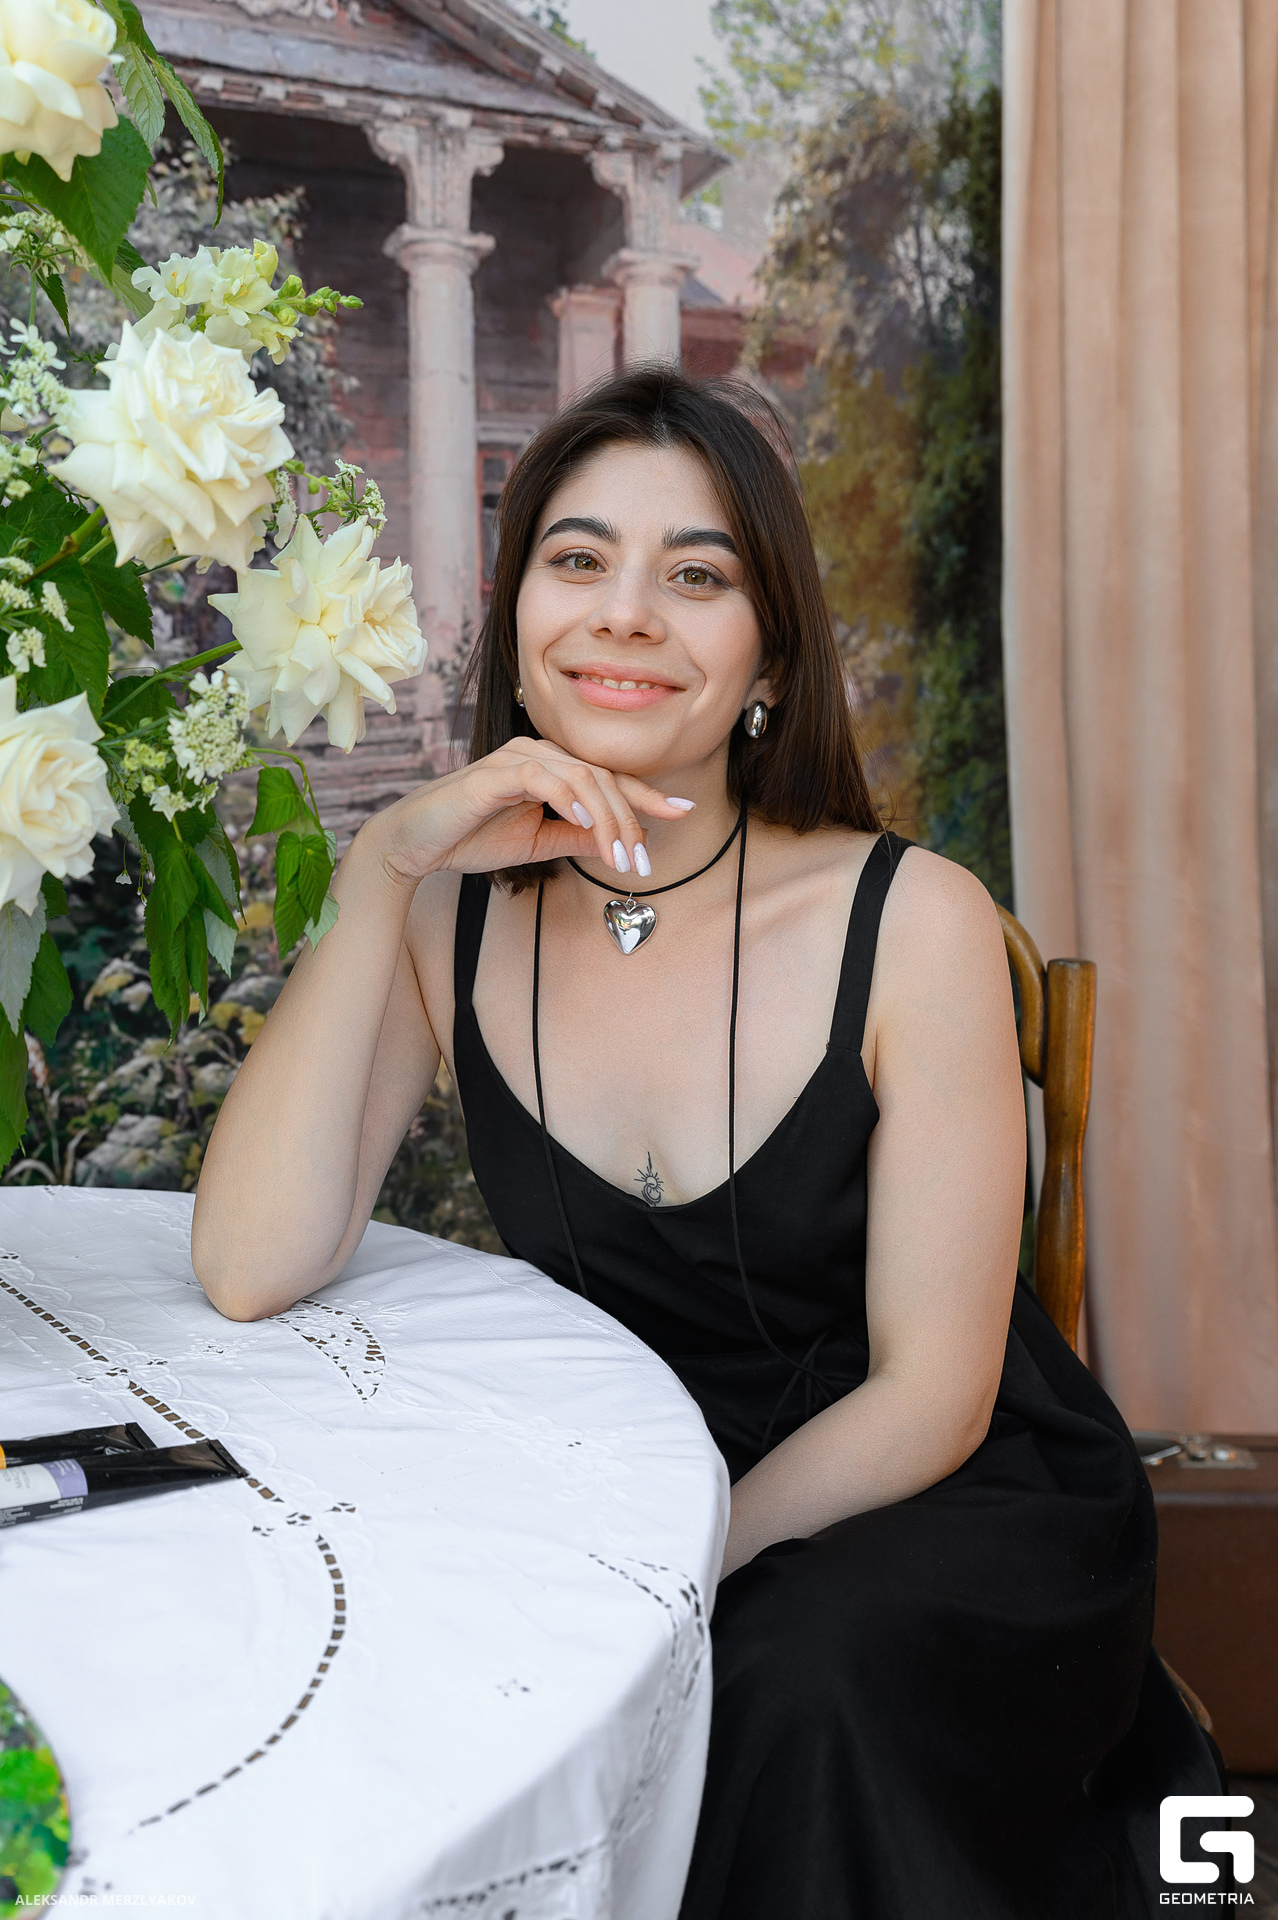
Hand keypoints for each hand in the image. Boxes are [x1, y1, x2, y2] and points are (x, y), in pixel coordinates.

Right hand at [366, 737, 692, 883]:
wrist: (414, 845)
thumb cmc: (470, 837)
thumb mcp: (537, 843)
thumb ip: (577, 837)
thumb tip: (621, 841)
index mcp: (550, 766)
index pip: (608, 777)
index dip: (647, 794)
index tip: (683, 810)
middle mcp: (537, 753)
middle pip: (603, 776)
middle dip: (630, 819)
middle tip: (641, 861)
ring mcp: (516, 758)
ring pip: (581, 776)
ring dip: (607, 818)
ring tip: (619, 854)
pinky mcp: (494, 772)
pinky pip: (542, 776)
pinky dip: (568, 797)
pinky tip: (585, 823)